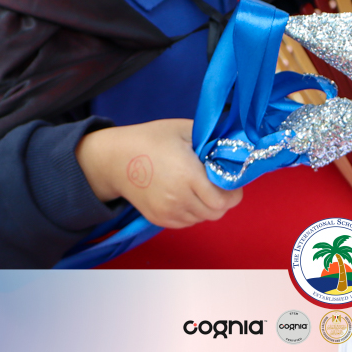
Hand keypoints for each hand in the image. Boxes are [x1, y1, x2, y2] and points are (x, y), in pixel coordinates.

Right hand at [75, 118, 241, 228]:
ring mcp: (167, 212)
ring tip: (200, 186)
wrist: (115, 159)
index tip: (231, 179)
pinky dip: (193, 211)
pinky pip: (187, 222)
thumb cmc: (151, 139)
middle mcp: (178, 198)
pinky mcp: (158, 219)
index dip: (233, 191)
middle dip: (223, 199)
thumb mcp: (184, 129)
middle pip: (216, 212)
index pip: (223, 200)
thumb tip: (236, 145)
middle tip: (218, 182)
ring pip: (202, 219)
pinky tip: (186, 193)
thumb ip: (212, 138)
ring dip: (208, 206)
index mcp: (187, 175)